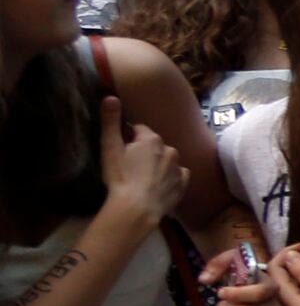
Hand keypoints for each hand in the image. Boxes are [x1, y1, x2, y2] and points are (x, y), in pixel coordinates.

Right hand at [91, 98, 180, 243]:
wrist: (136, 208)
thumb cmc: (120, 177)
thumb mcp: (110, 147)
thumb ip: (110, 121)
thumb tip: (111, 96)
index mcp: (152, 139)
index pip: (139, 130)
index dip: (129, 138)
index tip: (121, 149)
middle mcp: (170, 150)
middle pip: (154, 145)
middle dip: (144, 151)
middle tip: (129, 166)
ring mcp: (179, 168)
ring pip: (167, 160)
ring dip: (157, 164)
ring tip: (142, 178)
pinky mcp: (183, 185)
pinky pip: (178, 176)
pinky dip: (170, 178)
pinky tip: (158, 185)